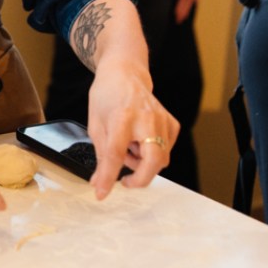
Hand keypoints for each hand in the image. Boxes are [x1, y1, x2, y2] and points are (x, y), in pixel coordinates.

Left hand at [85, 56, 178, 199]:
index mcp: (121, 117)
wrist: (125, 74)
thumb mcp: (95, 124)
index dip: (107, 177)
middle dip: (139, 178)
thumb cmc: (107, 97)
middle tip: (125, 180)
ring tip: (128, 145)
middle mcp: (146, 118)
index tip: (101, 193)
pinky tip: (140, 140)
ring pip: (160, 160)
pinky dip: (152, 153)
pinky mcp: (172, 124)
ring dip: (142, 162)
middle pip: (152, 161)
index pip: (115, 154)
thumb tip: (99, 183)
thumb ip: (100, 155)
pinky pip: (166, 151)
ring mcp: (163, 120)